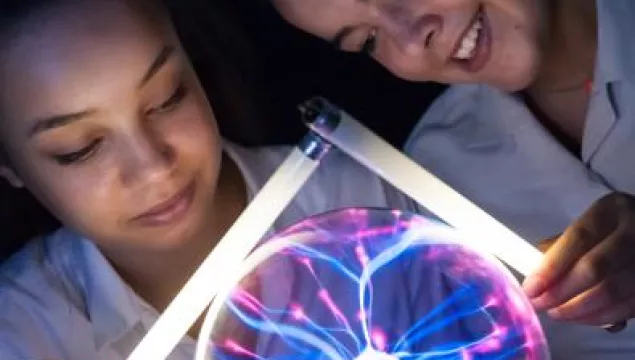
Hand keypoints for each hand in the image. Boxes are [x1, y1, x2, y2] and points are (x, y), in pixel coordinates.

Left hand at [522, 192, 634, 327]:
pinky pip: (626, 308)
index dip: (551, 266)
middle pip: (594, 269)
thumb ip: (562, 246)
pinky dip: (599, 318)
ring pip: (611, 293)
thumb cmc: (611, 229)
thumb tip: (534, 272)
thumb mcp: (589, 224)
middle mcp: (634, 232)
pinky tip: (580, 317)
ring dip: (577, 310)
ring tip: (556, 313)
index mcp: (611, 211)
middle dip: (560, 292)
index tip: (531, 287)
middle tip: (539, 304)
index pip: (578, 238)